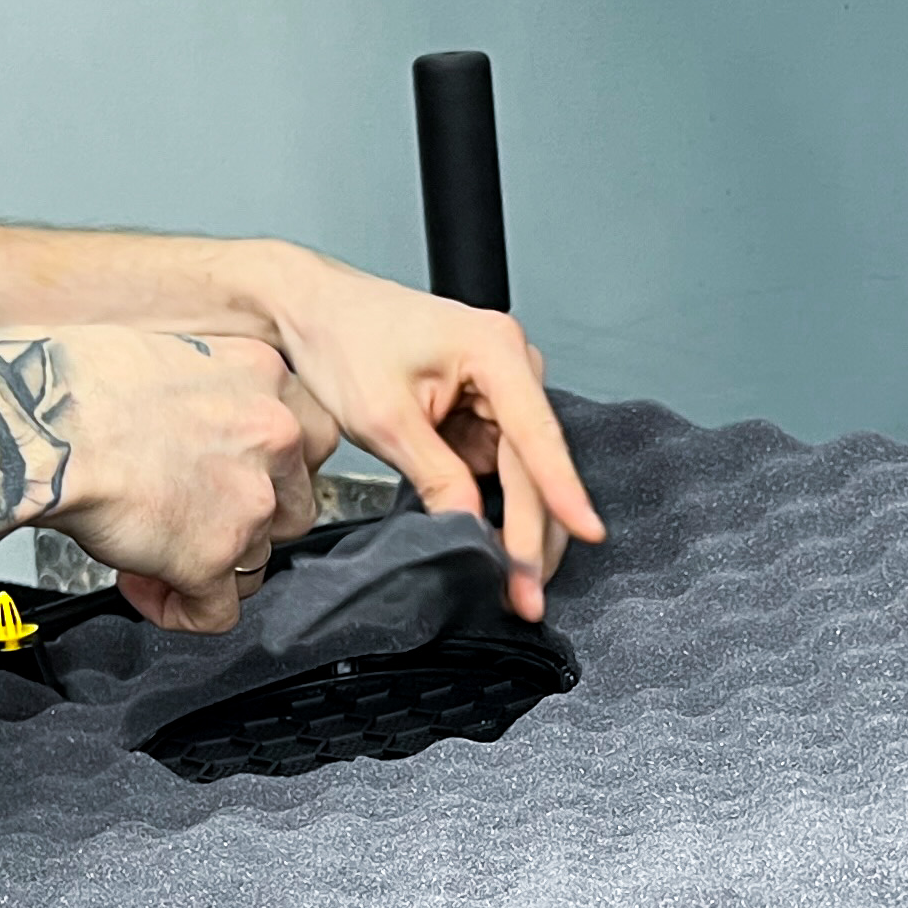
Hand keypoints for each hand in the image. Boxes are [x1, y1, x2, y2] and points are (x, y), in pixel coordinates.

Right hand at [26, 328, 338, 632]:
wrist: (40, 419)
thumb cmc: (73, 381)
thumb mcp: (168, 357)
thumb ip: (209, 399)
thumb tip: (199, 436)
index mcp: (265, 379)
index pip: (312, 440)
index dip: (274, 471)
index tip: (239, 478)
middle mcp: (272, 438)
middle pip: (292, 508)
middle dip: (245, 524)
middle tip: (191, 519)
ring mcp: (250, 501)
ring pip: (255, 563)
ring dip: (207, 567)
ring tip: (150, 554)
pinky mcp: (213, 558)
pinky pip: (216, 614)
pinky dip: (180, 611)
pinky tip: (144, 588)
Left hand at [258, 253, 605, 620]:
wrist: (318, 314)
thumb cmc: (347, 339)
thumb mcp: (385, 419)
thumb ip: (436, 475)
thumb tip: (471, 527)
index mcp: (495, 350)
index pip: (537, 435)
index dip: (562, 491)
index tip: (589, 532)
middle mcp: (512, 364)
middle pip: (535, 464)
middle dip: (532, 532)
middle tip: (526, 594)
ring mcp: (504, 390)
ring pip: (525, 474)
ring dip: (518, 527)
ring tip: (511, 584)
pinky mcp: (488, 411)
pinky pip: (504, 470)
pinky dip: (497, 507)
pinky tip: (494, 546)